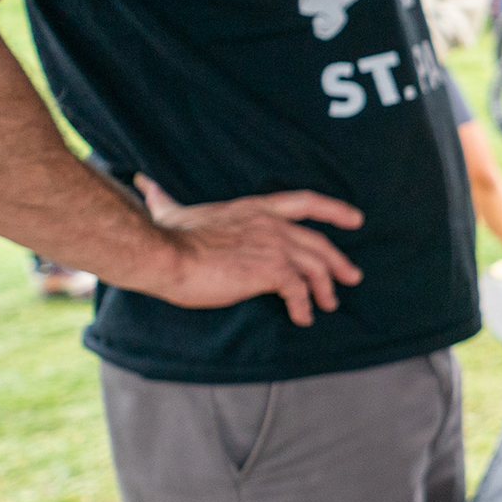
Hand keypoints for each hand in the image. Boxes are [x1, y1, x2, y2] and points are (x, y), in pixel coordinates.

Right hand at [135, 176, 362, 326]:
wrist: (164, 253)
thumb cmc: (166, 236)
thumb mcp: (171, 210)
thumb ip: (165, 198)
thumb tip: (145, 183)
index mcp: (255, 208)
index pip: (306, 202)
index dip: (334, 210)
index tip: (356, 219)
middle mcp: (272, 224)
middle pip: (319, 243)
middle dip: (338, 262)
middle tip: (351, 277)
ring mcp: (274, 246)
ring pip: (316, 268)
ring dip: (325, 289)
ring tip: (328, 304)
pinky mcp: (271, 271)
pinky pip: (299, 291)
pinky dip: (304, 306)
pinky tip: (302, 318)